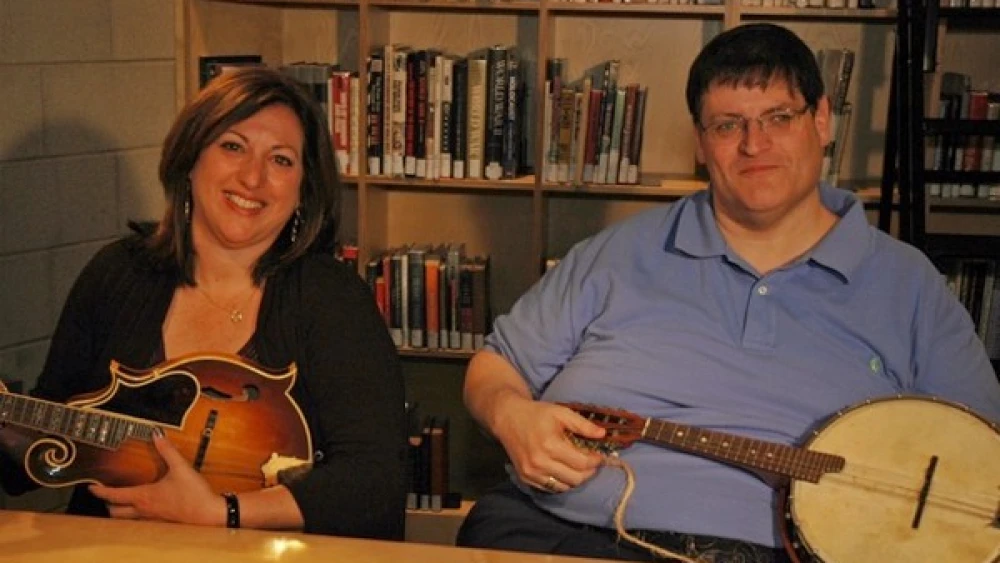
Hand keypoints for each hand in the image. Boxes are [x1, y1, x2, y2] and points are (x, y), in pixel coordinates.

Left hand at [89, 430, 223, 525]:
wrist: (208, 513)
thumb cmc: (193, 492)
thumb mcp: (181, 467)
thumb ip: (167, 450)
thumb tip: (157, 434)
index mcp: (144, 496)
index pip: (114, 496)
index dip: (100, 492)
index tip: (90, 488)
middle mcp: (144, 509)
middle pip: (115, 512)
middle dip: (107, 504)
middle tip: (105, 495)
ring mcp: (152, 518)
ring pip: (126, 519)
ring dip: (119, 511)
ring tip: (120, 502)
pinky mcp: (161, 522)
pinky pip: (140, 520)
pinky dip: (134, 514)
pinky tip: (143, 507)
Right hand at [493, 399, 605, 493]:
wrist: (508, 418)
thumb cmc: (537, 414)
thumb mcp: (561, 413)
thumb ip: (583, 425)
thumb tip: (603, 434)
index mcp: (550, 445)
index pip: (582, 463)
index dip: (595, 461)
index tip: (600, 456)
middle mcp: (540, 463)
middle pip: (575, 479)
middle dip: (588, 472)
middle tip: (591, 462)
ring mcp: (531, 473)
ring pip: (564, 487)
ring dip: (575, 478)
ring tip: (578, 466)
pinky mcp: (525, 478)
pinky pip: (550, 488)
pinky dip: (561, 481)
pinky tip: (563, 469)